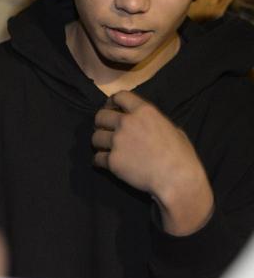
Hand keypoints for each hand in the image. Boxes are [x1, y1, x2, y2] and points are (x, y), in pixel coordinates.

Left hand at [92, 90, 213, 234]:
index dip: (112, 102)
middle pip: (101, 116)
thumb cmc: (182, 157)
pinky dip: (100, 161)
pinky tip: (104, 163)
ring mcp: (117, 141)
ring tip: (105, 148)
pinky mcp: (113, 160)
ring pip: (96, 137)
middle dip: (101, 123)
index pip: (119, 96)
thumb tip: (151, 124)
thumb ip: (156, 123)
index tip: (111, 109)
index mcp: (144, 111)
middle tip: (105, 130)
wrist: (178, 181)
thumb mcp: (174, 130)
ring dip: (99, 142)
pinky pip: (97, 157)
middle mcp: (127, 122)